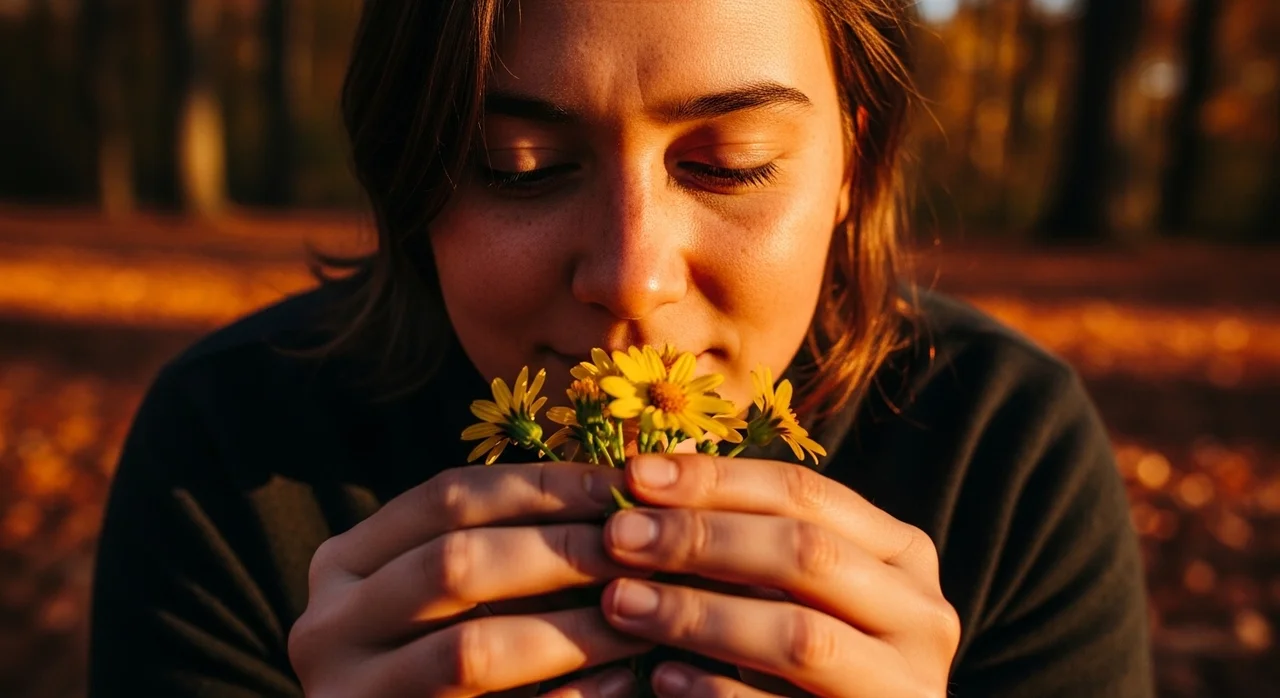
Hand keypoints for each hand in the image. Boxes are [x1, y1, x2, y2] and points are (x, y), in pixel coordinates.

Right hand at [288, 461, 654, 697]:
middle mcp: (329, 628)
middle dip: (561, 551)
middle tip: (642, 551)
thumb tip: (620, 479)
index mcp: (344, 565)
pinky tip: (622, 682)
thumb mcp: (443, 592)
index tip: (623, 484)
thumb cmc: (441, 662)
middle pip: (455, 563)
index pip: (446, 497)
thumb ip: (504, 542)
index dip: (542, 485)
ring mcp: (351, 696)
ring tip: (646, 616)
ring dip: (574, 629)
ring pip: (472, 651)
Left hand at [598, 454, 959, 697]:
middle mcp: (921, 614)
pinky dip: (718, 691)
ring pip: (802, 636)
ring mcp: (907, 686)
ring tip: (621, 603)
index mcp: (901, 554)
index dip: (718, 479)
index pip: (807, 493)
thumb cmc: (804, 660)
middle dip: (702, 539)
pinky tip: (662, 678)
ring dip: (699, 614)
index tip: (636, 476)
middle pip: (807, 553)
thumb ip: (744, 539)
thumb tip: (646, 476)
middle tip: (617, 538)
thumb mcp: (792, 589)